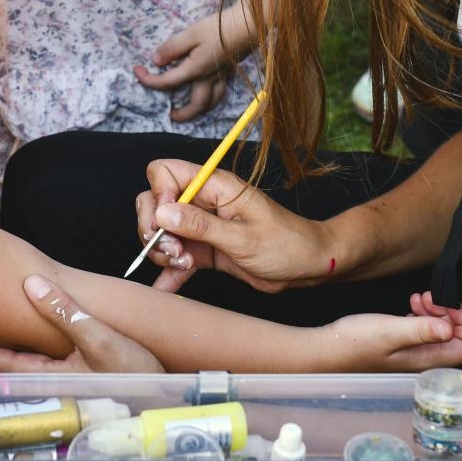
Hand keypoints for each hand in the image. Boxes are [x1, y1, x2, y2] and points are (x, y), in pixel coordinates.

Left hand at [0, 275, 164, 372]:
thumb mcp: (99, 337)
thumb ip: (65, 311)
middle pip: (2, 356)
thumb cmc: (133, 373)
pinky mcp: (71, 372)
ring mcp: (57, 378)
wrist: (163, 393)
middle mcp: (45, 381)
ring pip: (21, 354)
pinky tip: (31, 318)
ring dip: (8, 334)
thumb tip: (31, 283)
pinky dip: (29, 336)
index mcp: (43, 376)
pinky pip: (39, 352)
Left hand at [133, 3, 253, 122]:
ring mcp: (221, 76)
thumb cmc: (219, 28)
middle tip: (172, 116)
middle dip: (183, 114)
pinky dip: (213, 99)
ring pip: (212, 102)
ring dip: (200, 110)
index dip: (149, 80)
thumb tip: (156, 61)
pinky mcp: (230, 71)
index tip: (137, 72)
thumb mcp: (191, 33)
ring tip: (191, 110)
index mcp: (195, 70)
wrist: (249, 25)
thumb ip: (172, 48)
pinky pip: (221, 92)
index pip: (167, 83)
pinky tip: (210, 93)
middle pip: (196, 105)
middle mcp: (208, 78)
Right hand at [136, 158, 334, 293]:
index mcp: (215, 186)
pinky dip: (169, 272)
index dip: (158, 195)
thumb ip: (201, 225)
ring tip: (184, 265)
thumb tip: (163, 213)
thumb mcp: (242, 237)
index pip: (165, 172)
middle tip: (172, 250)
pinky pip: (177, 257)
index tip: (166, 222)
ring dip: (163, 251)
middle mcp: (203, 202)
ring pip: (162, 231)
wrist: (307, 267)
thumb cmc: (286, 243)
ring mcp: (202, 226)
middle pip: (155, 201)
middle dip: (154, 227)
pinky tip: (164, 288)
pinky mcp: (205, 249)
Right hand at [321, 291, 461, 371]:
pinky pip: (423, 332)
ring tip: (418, 299)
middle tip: (429, 298)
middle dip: (449, 314)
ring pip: (440, 334)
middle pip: (456, 339)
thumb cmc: (353, 342)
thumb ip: (420, 330)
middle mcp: (422, 361)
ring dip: (435, 313)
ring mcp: (411, 354)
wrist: (326, 350)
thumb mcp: (388, 331)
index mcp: (424, 360)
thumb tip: (449, 329)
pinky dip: (423, 316)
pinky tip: (409, 307)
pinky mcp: (399, 347)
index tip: (448, 304)